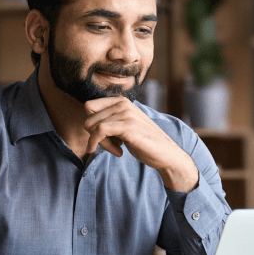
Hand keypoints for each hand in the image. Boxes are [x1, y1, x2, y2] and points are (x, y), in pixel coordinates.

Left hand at [84, 97, 198, 191]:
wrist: (166, 153)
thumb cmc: (144, 142)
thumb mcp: (125, 126)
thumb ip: (110, 120)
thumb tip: (87, 122)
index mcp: (121, 101)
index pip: (89, 107)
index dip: (92, 124)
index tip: (104, 137)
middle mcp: (123, 104)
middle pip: (89, 117)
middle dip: (94, 135)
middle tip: (111, 146)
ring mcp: (126, 114)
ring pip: (93, 126)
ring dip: (101, 143)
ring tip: (117, 150)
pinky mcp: (127, 126)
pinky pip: (99, 132)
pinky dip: (99, 144)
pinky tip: (117, 153)